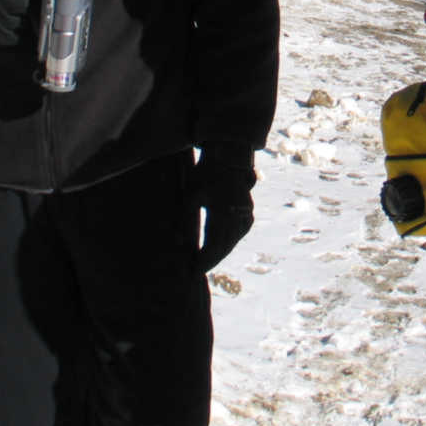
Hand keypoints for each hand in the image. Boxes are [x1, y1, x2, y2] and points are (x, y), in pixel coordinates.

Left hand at [192, 144, 255, 272]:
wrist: (229, 152)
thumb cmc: (207, 171)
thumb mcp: (192, 192)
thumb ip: (186, 216)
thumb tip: (178, 242)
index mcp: (225, 213)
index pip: (215, 245)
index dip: (204, 261)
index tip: (193, 272)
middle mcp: (238, 216)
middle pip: (224, 246)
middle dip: (210, 260)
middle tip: (195, 272)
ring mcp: (245, 213)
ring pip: (232, 240)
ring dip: (220, 253)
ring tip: (205, 262)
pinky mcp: (246, 210)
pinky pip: (239, 232)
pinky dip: (229, 242)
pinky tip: (220, 247)